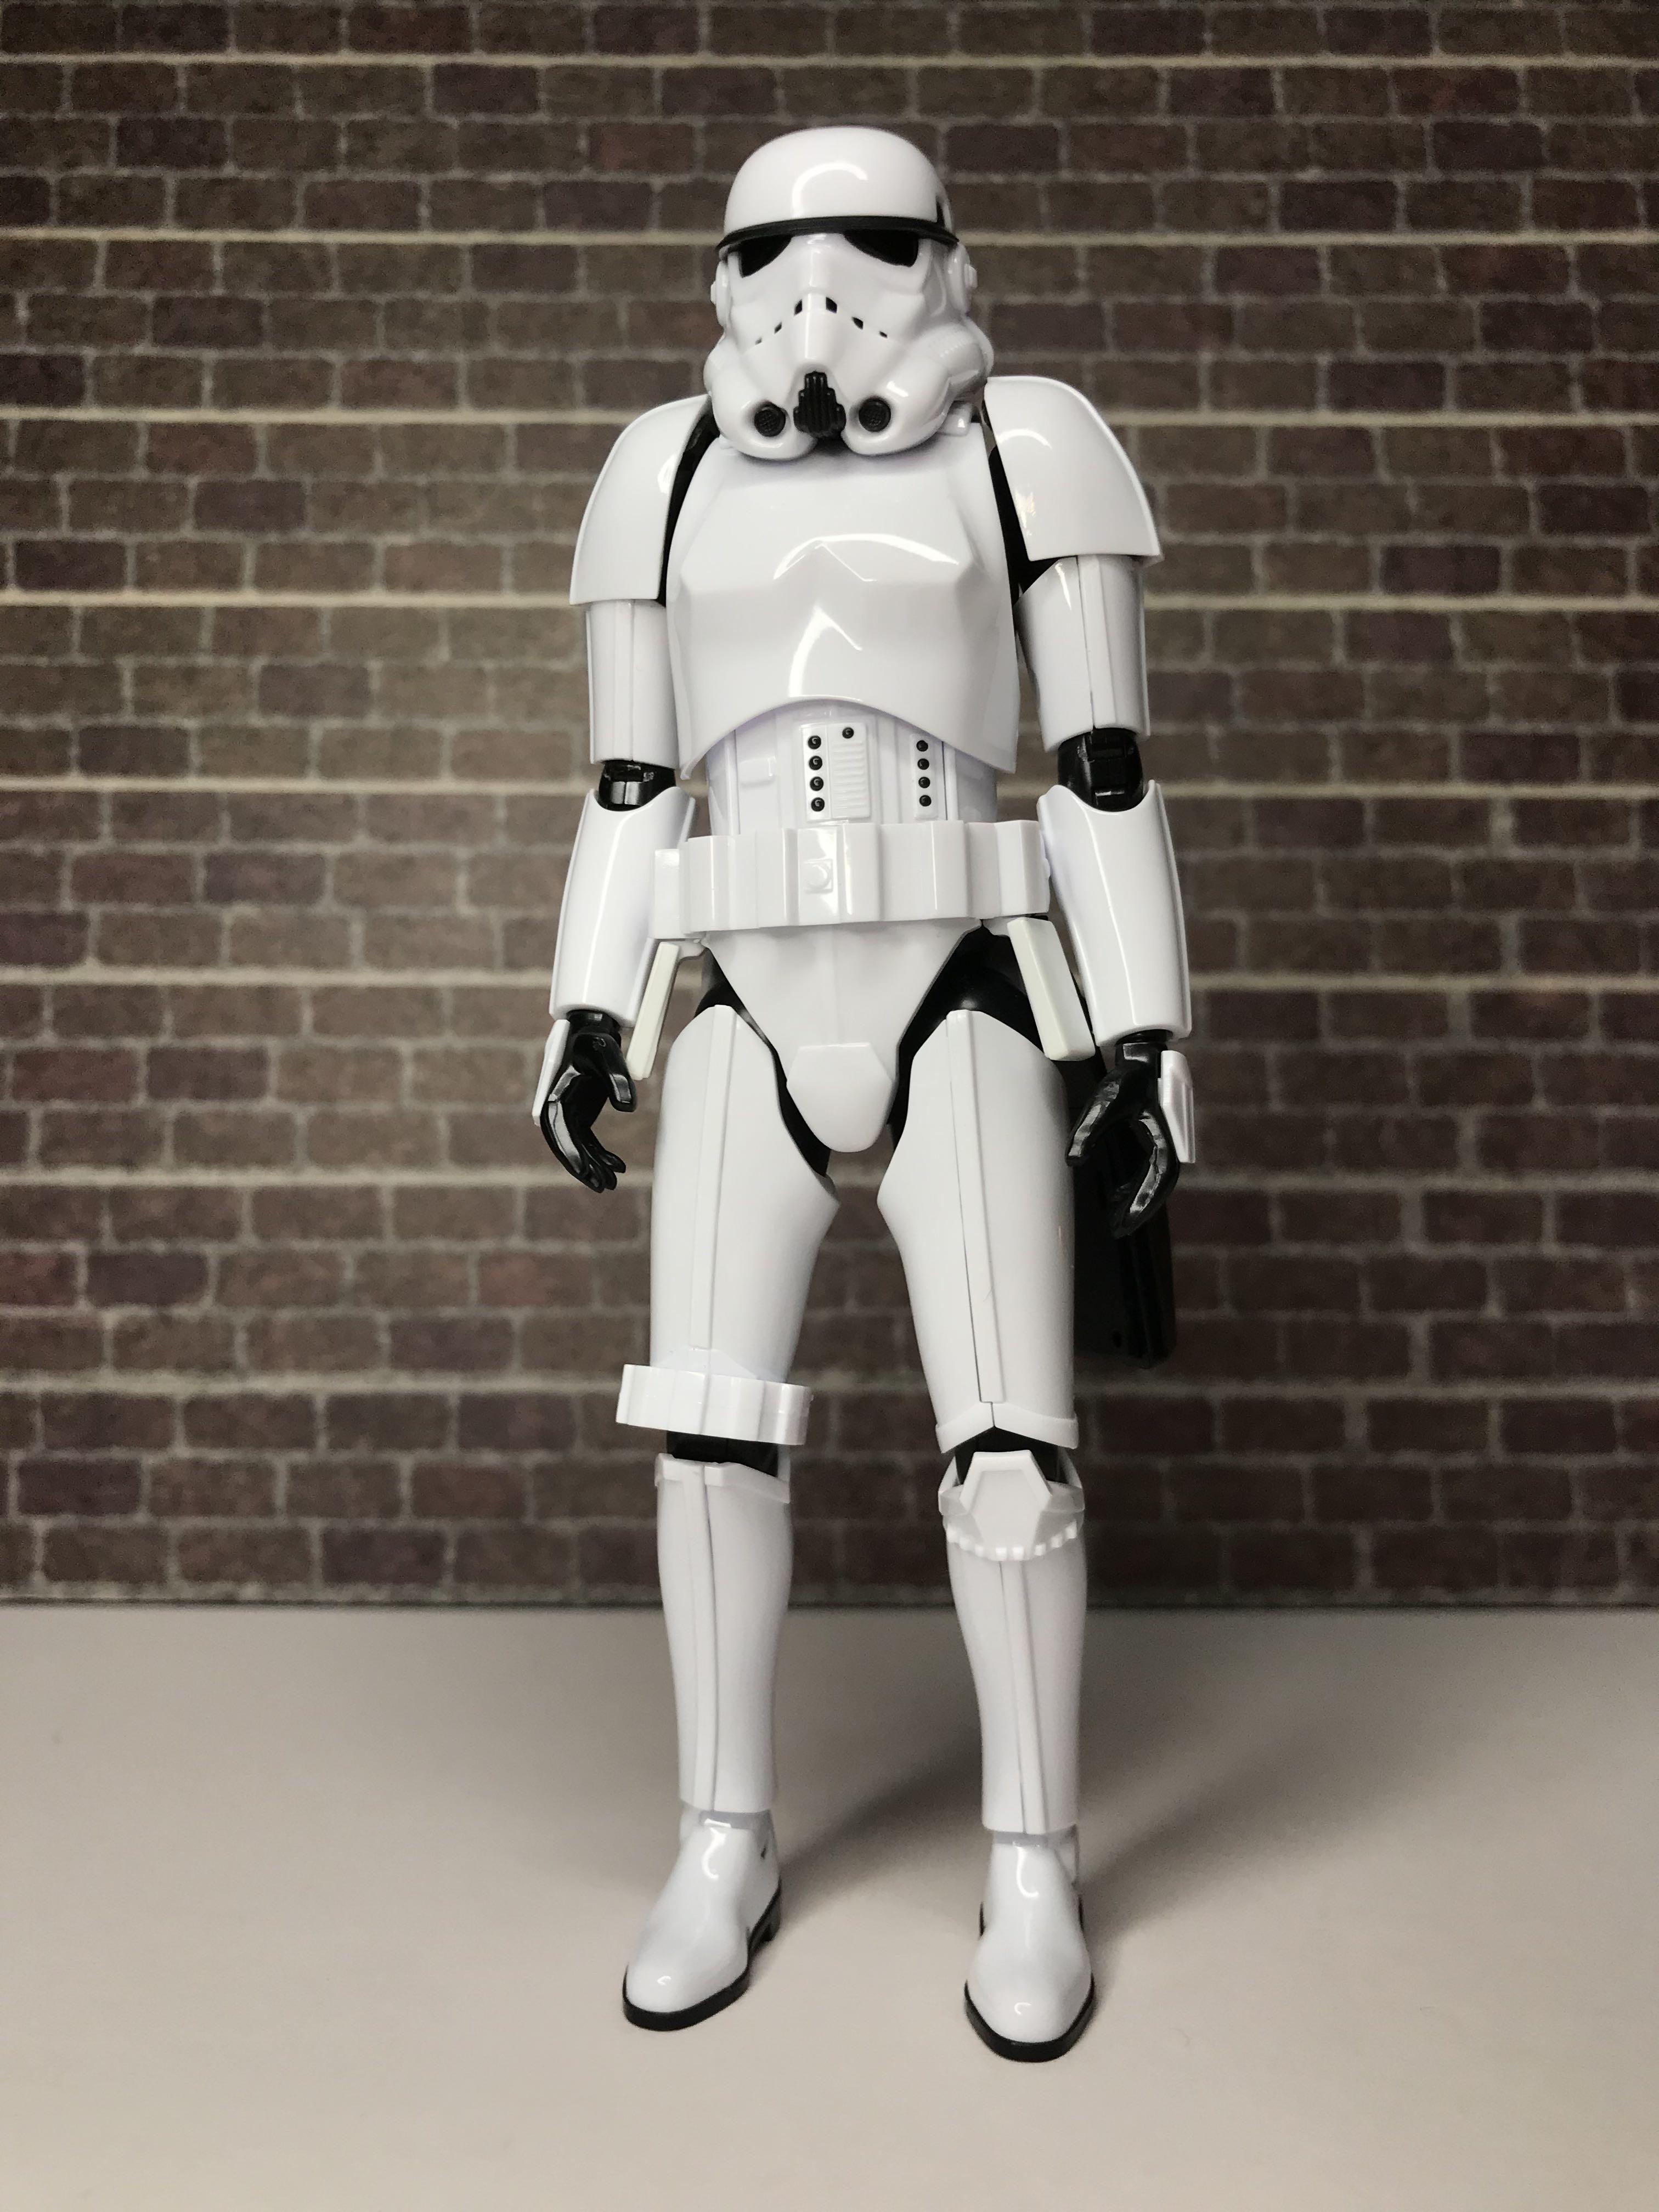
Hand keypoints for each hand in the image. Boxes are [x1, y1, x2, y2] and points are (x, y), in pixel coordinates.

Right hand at [535, 1009, 634, 1192]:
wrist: (593, 1032)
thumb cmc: (597, 1042)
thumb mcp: (609, 1056)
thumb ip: (618, 1079)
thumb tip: (628, 1107)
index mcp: (556, 1096)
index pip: (560, 1132)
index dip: (571, 1153)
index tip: (585, 1171)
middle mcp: (557, 1108)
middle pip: (566, 1146)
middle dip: (582, 1167)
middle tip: (603, 1186)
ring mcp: (569, 1113)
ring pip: (579, 1147)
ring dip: (594, 1166)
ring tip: (613, 1182)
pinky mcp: (580, 1114)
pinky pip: (588, 1141)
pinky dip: (601, 1155)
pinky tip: (618, 1166)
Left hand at [1068, 1031, 1179, 1236]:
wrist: (1141, 1057)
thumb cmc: (1128, 1078)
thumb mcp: (1104, 1102)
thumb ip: (1088, 1130)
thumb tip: (1073, 1159)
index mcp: (1164, 1138)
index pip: (1159, 1180)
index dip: (1143, 1205)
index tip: (1125, 1224)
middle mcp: (1168, 1144)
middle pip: (1157, 1186)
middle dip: (1139, 1209)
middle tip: (1118, 1229)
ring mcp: (1162, 1142)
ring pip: (1152, 1180)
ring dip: (1135, 1198)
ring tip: (1113, 1217)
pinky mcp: (1153, 1139)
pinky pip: (1146, 1169)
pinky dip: (1133, 1185)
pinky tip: (1114, 1193)